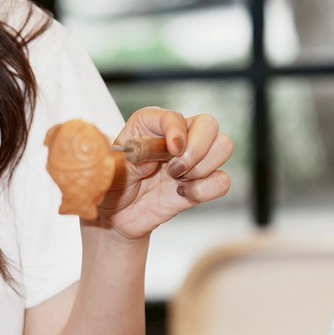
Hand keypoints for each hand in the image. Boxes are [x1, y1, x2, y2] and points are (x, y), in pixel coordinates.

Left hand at [95, 107, 232, 239]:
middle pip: (209, 125)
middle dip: (197, 149)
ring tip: (175, 180)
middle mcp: (176, 137)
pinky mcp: (201, 183)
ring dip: (202, 168)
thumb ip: (130, 161)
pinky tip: (182, 193)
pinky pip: (222, 180)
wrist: (116, 217)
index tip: (171, 149)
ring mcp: (192, 159)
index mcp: (149, 125)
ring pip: (223, 147)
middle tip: (173, 169)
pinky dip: (205, 190)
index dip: (176, 131)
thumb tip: (153, 158)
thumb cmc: (111, 186)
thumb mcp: (110, 171)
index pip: (174, 116)